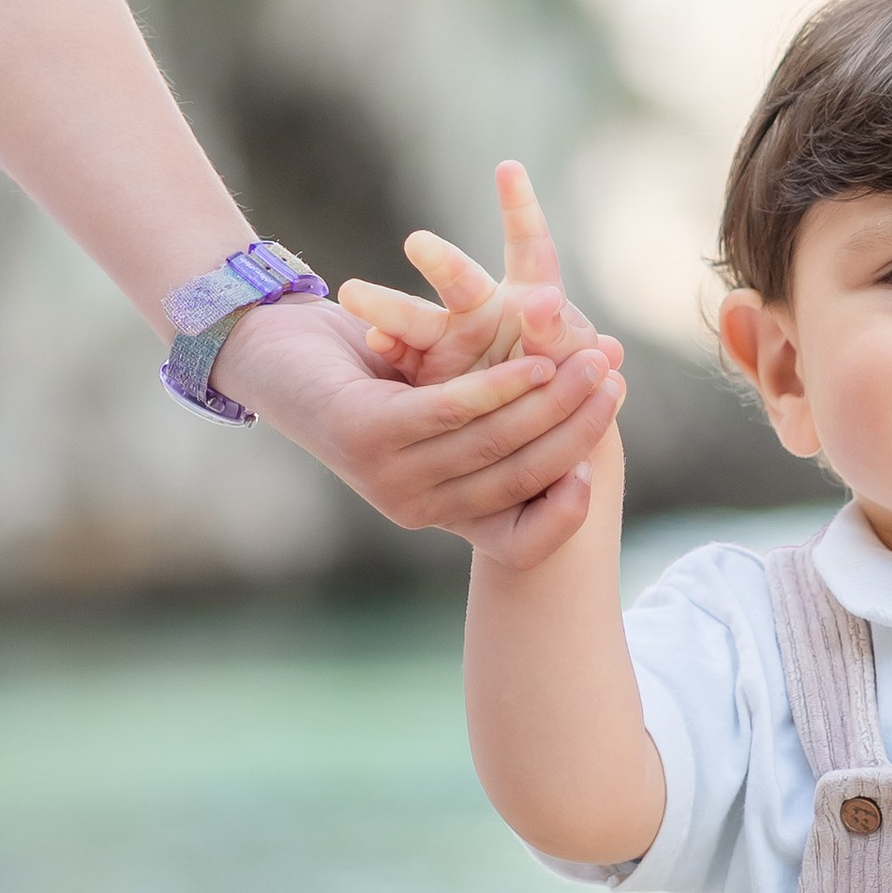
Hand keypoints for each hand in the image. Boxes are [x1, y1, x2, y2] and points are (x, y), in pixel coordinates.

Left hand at [208, 292, 623, 556]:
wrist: (275, 357)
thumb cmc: (370, 380)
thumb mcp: (438, 413)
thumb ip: (495, 430)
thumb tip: (581, 434)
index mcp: (438, 515)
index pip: (523, 535)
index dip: (571, 508)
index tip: (605, 468)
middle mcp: (414, 508)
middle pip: (519, 478)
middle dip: (577, 433)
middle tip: (616, 387)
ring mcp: (387, 476)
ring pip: (492, 443)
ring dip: (550, 402)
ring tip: (590, 364)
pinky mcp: (367, 433)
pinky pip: (453, 410)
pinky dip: (501, 387)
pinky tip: (535, 361)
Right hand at [338, 161, 620, 389]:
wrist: (541, 444)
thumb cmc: (573, 393)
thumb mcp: (574, 362)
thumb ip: (558, 335)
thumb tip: (542, 301)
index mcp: (530, 297)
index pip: (528, 246)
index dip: (521, 209)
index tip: (509, 168)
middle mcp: (484, 314)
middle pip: (460, 279)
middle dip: (441, 262)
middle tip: (419, 245)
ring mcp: (449, 347)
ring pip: (415, 320)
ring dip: (387, 307)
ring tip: (355, 294)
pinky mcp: (424, 379)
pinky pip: (400, 360)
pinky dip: (389, 351)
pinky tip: (374, 342)